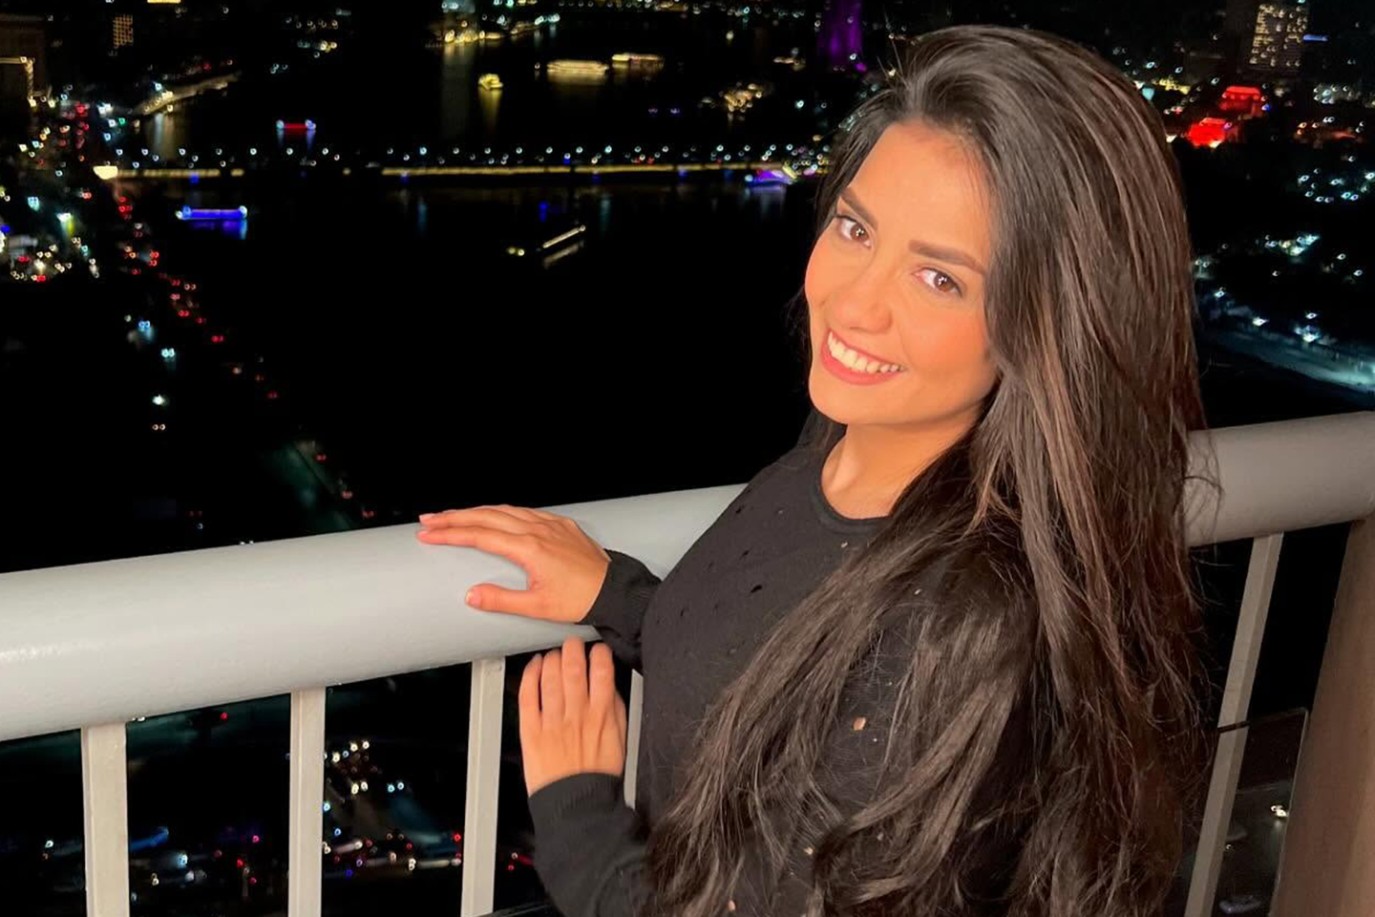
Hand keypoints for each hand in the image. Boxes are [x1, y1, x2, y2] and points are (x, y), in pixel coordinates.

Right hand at [416, 504, 610, 622]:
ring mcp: (551, 524)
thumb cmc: (581, 599)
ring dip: (477, 511)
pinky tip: (495, 514)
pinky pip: (526, 511)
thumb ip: (501, 600)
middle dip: (455, 517)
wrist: (614, 590)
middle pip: (487, 515)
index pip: (480, 535)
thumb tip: (472, 595)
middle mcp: (538, 530)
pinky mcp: (561, 525)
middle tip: (430, 520)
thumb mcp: (537, 607)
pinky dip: (503, 511)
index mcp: (529, 548)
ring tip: (454, 516)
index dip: (450, 534)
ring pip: (505, 509)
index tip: (429, 533)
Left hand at [519, 636, 626, 795]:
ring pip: (550, 677)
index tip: (598, 650)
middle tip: (573, 643)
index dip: (600, 654)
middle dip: (573, 648)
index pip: (602, 671)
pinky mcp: (532, 730)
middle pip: (573, 668)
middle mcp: (577, 714)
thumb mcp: (621, 738)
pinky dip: (530, 676)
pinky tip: (534, 666)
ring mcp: (552, 721)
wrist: (576, 802)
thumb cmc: (598, 774)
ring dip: (553, 658)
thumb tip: (610, 686)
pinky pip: (528, 695)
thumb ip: (615, 709)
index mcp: (601, 715)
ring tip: (555, 654)